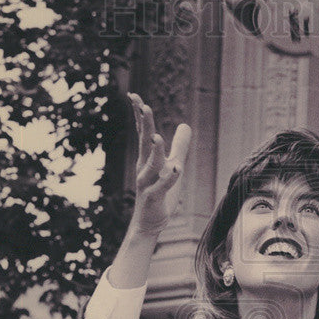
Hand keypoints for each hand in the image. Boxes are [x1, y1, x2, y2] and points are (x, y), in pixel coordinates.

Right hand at [127, 92, 191, 238]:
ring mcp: (147, 183)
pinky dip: (169, 179)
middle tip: (143, 106)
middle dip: (144, 125)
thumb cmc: (161, 192)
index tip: (133, 96)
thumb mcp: (173, 165)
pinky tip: (176, 170)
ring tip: (157, 137)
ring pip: (151, 165)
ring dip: (154, 151)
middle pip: (144, 143)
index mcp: (147, 158)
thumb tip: (185, 125)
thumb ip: (180, 146)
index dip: (139, 116)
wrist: (151, 223)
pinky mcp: (154, 198)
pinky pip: (162, 187)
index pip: (143, 133)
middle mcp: (144, 168)